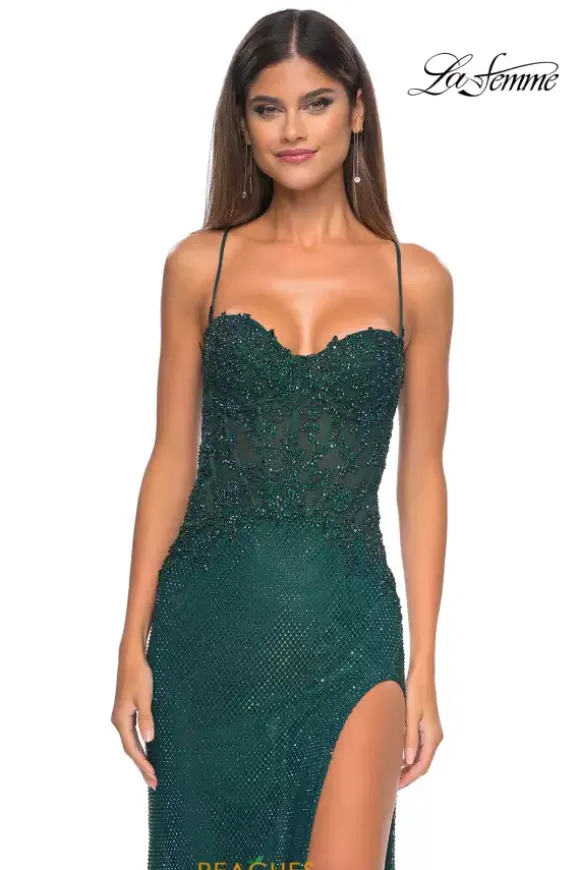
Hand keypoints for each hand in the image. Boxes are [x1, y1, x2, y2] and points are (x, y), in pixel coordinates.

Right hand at [111, 646, 157, 789]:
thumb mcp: (145, 697)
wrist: (131, 657)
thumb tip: (149, 740)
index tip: (153, 777)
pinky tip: (148, 749)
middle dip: (142, 766)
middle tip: (153, 783)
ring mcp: (122, 715)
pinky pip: (133, 734)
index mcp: (121, 720)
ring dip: (141, 757)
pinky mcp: (127, 710)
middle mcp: (119, 720)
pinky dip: (140, 745)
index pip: (132, 749)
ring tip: (151, 772)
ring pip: (131, 742)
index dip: (143, 764)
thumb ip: (147, 718)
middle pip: (130, 749)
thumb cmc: (138, 675)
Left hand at [399, 664, 443, 788]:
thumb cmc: (416, 692)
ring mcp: (431, 731)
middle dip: (409, 775)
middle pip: (423, 763)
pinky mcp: (425, 726)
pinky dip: (409, 755)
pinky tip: (398, 756)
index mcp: (433, 737)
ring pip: (420, 756)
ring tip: (393, 773)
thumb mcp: (411, 716)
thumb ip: (410, 739)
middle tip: (392, 784)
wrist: (422, 674)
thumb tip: (408, 761)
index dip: (410, 777)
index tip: (397, 786)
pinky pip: (419, 746)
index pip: (422, 765)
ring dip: (409, 766)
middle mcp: (434, 737)